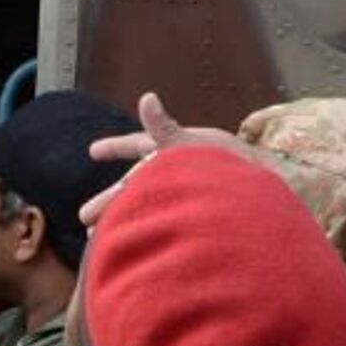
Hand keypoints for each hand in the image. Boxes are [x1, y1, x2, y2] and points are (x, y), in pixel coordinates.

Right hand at [78, 90, 254, 227]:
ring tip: (101, 239)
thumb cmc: (229, 164)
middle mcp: (178, 170)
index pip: (138, 143)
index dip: (115, 146)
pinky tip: (136, 247)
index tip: (92, 151)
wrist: (261, 196)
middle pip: (136, 184)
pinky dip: (147, 229)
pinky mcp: (191, 213)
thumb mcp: (190, 146)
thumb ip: (164, 128)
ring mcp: (185, 191)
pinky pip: (162, 220)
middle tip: (84, 218)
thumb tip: (147, 98)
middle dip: (110, 200)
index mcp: (173, 149)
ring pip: (147, 204)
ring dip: (124, 219)